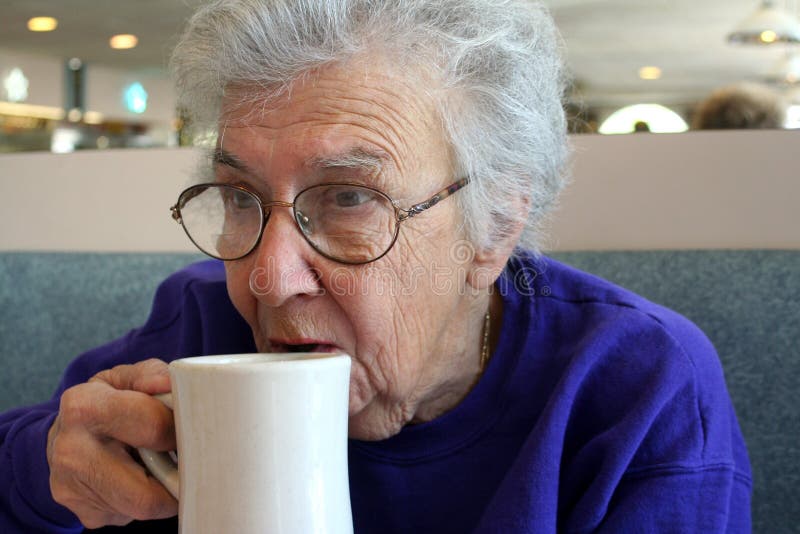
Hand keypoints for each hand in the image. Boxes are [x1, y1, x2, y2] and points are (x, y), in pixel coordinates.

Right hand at [47, 358, 177, 527]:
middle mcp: (71, 451)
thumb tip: (174, 383)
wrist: (63, 435)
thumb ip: (152, 376)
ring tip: (162, 464)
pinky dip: (146, 498)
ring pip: (142, 508)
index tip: (189, 429)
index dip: (178, 430)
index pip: (152, 427)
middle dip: (177, 479)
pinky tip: (140, 476)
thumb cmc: (106, 403)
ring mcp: (72, 489)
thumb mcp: (124, 378)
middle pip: (146, 492)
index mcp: (84, 406)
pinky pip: (131, 515)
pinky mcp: (85, 513)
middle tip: (189, 461)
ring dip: (162, 489)